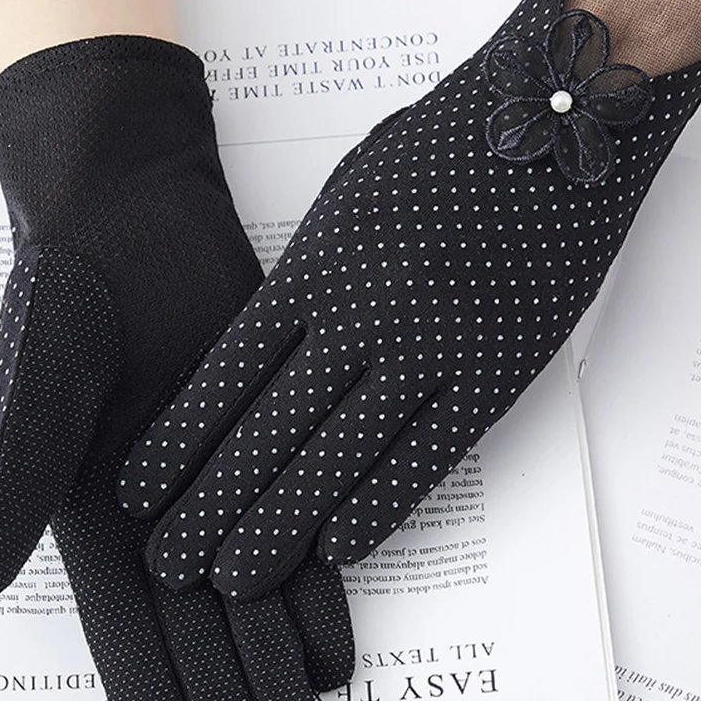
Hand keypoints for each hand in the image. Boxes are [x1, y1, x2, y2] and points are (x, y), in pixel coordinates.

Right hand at [0, 36, 353, 700]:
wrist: (135, 220)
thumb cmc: (67, 294)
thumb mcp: (38, 386)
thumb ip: (18, 482)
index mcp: (90, 520)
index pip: (121, 638)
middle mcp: (158, 518)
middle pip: (198, 640)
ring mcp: (218, 485)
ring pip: (253, 599)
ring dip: (276, 671)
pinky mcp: (268, 443)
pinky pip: (296, 526)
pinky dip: (314, 588)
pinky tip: (337, 646)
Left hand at [117, 0, 700, 600]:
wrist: (559, 124)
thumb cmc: (443, 153)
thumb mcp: (349, 196)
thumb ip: (309, 278)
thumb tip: (269, 358)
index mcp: (320, 264)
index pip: (230, 372)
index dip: (181, 439)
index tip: (141, 492)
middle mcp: (366, 312)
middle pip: (273, 427)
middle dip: (214, 502)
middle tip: (171, 563)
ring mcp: (434, 345)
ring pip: (343, 453)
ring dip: (282, 522)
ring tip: (234, 577)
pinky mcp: (498, 370)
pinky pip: (431, 452)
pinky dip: (382, 505)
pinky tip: (337, 549)